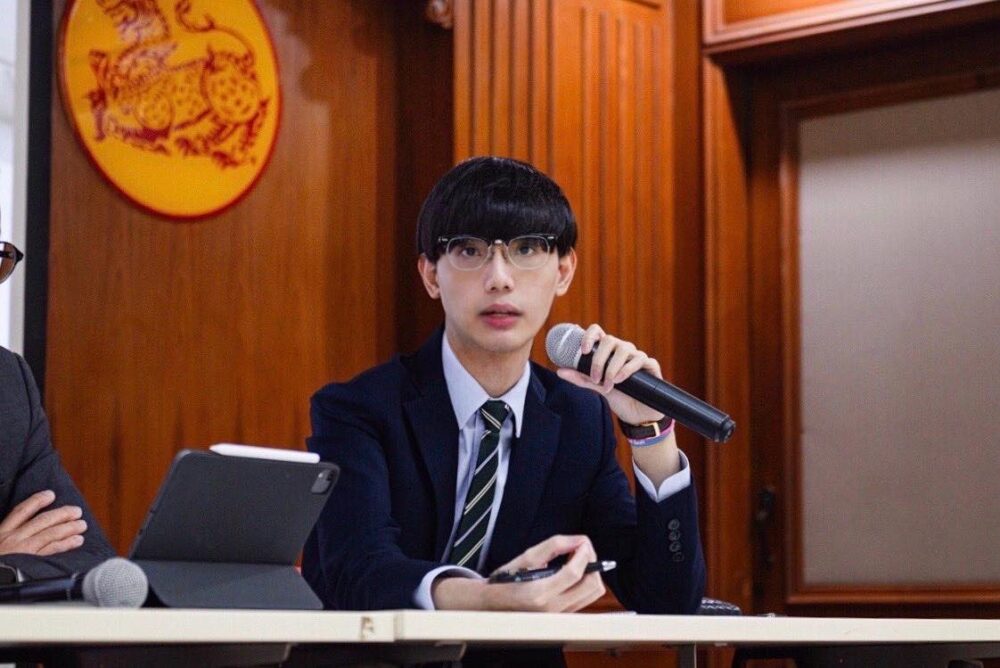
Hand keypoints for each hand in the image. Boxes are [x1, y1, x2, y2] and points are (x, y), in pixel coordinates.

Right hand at [0, 490, 86, 556]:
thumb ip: (8, 536)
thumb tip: (27, 527)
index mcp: (2, 533)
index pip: (21, 511)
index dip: (36, 501)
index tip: (50, 494)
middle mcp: (13, 539)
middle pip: (42, 521)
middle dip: (61, 514)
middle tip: (76, 511)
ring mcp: (22, 550)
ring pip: (50, 533)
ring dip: (69, 527)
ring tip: (82, 525)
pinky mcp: (30, 562)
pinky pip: (52, 550)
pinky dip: (66, 544)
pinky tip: (77, 540)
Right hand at [433, 535, 605, 610]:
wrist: (492, 604)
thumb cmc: (506, 580)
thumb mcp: (526, 557)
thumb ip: (554, 546)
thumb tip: (578, 541)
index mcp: (540, 593)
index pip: (574, 574)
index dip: (584, 554)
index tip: (583, 542)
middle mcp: (553, 609)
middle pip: (592, 586)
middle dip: (592, 562)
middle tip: (581, 549)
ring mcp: (560, 616)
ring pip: (593, 594)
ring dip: (590, 573)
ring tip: (576, 559)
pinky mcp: (564, 617)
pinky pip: (586, 599)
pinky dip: (585, 582)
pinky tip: (572, 572)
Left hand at [555, 323, 663, 425]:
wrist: (637, 415)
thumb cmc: (618, 397)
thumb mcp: (596, 387)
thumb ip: (580, 378)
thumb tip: (559, 371)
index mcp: (608, 351)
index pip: (598, 332)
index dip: (589, 335)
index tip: (583, 350)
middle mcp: (623, 349)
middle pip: (610, 340)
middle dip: (599, 360)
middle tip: (595, 378)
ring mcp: (637, 356)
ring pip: (624, 349)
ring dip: (612, 367)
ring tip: (609, 384)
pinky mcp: (651, 365)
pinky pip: (639, 359)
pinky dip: (627, 369)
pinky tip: (620, 380)